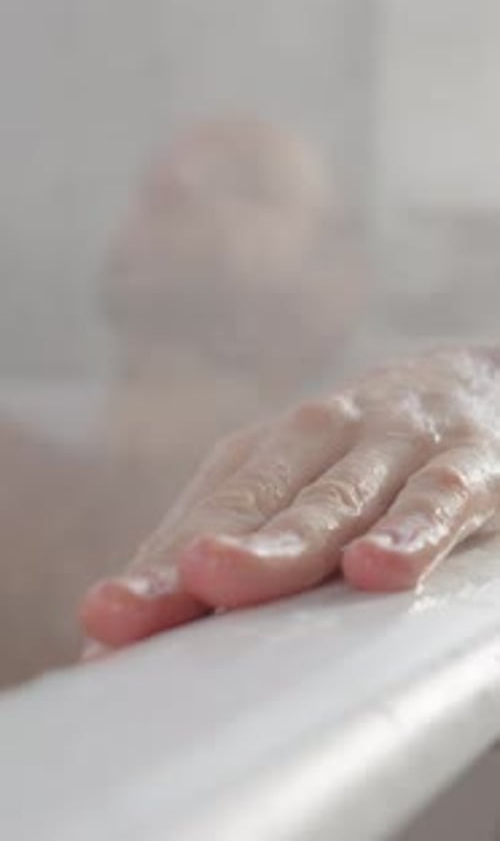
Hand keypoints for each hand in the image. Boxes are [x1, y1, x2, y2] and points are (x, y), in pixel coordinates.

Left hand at [80, 347, 499, 649]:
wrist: (468, 380)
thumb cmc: (362, 457)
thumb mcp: (295, 488)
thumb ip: (233, 547)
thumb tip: (140, 631)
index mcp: (268, 456)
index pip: (203, 518)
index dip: (151, 572)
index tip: (102, 622)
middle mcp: (318, 441)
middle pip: (251, 508)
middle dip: (192, 558)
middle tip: (129, 606)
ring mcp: (389, 447)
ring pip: (332, 502)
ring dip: (278, 544)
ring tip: (220, 579)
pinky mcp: (464, 460)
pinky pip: (436, 497)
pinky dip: (409, 530)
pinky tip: (378, 568)